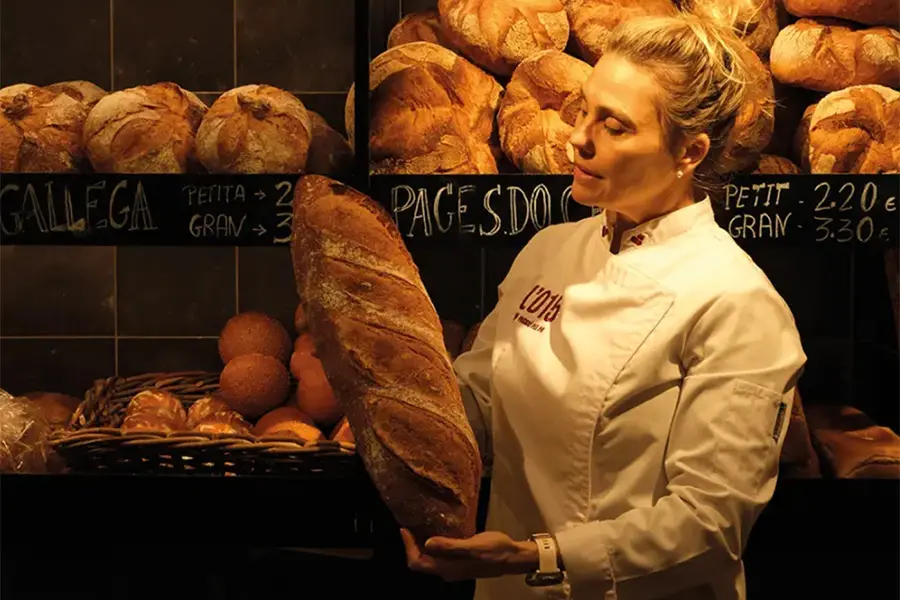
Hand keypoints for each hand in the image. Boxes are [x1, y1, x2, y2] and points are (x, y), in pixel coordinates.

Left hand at [400, 529, 538, 581]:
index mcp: (447, 568)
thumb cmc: (495, 550)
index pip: (417, 562)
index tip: (404, 528)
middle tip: (410, 525)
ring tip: (420, 524)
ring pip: (430, 558)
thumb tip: (427, 543)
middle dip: (411, 545)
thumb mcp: (473, 546)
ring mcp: (454, 567)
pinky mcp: (460, 561)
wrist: (513, 557)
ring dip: (422, 544)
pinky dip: (433, 544)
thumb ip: (450, 546)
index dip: (408, 547)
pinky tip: (437, 529)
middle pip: (421, 562)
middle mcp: (447, 570)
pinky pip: (440, 554)